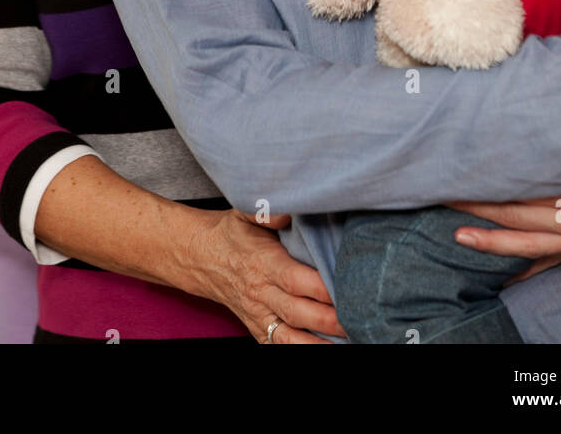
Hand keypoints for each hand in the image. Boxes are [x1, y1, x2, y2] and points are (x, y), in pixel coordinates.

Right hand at [186, 207, 346, 343]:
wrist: (202, 258)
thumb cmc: (232, 233)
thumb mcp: (245, 213)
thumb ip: (267, 211)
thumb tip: (290, 210)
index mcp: (263, 263)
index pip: (294, 279)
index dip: (321, 287)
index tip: (347, 287)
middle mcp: (261, 293)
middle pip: (298, 312)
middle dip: (329, 320)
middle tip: (358, 320)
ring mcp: (258, 315)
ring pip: (290, 338)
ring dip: (318, 343)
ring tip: (350, 341)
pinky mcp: (257, 330)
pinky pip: (280, 347)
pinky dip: (301, 351)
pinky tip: (326, 349)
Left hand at [448, 118, 560, 283]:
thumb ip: (560, 124)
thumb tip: (523, 102)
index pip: (518, 188)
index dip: (484, 181)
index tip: (454, 170)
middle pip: (516, 216)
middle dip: (477, 208)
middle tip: (442, 197)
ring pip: (529, 245)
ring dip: (493, 243)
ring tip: (458, 238)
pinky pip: (555, 260)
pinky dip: (528, 267)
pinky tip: (505, 275)